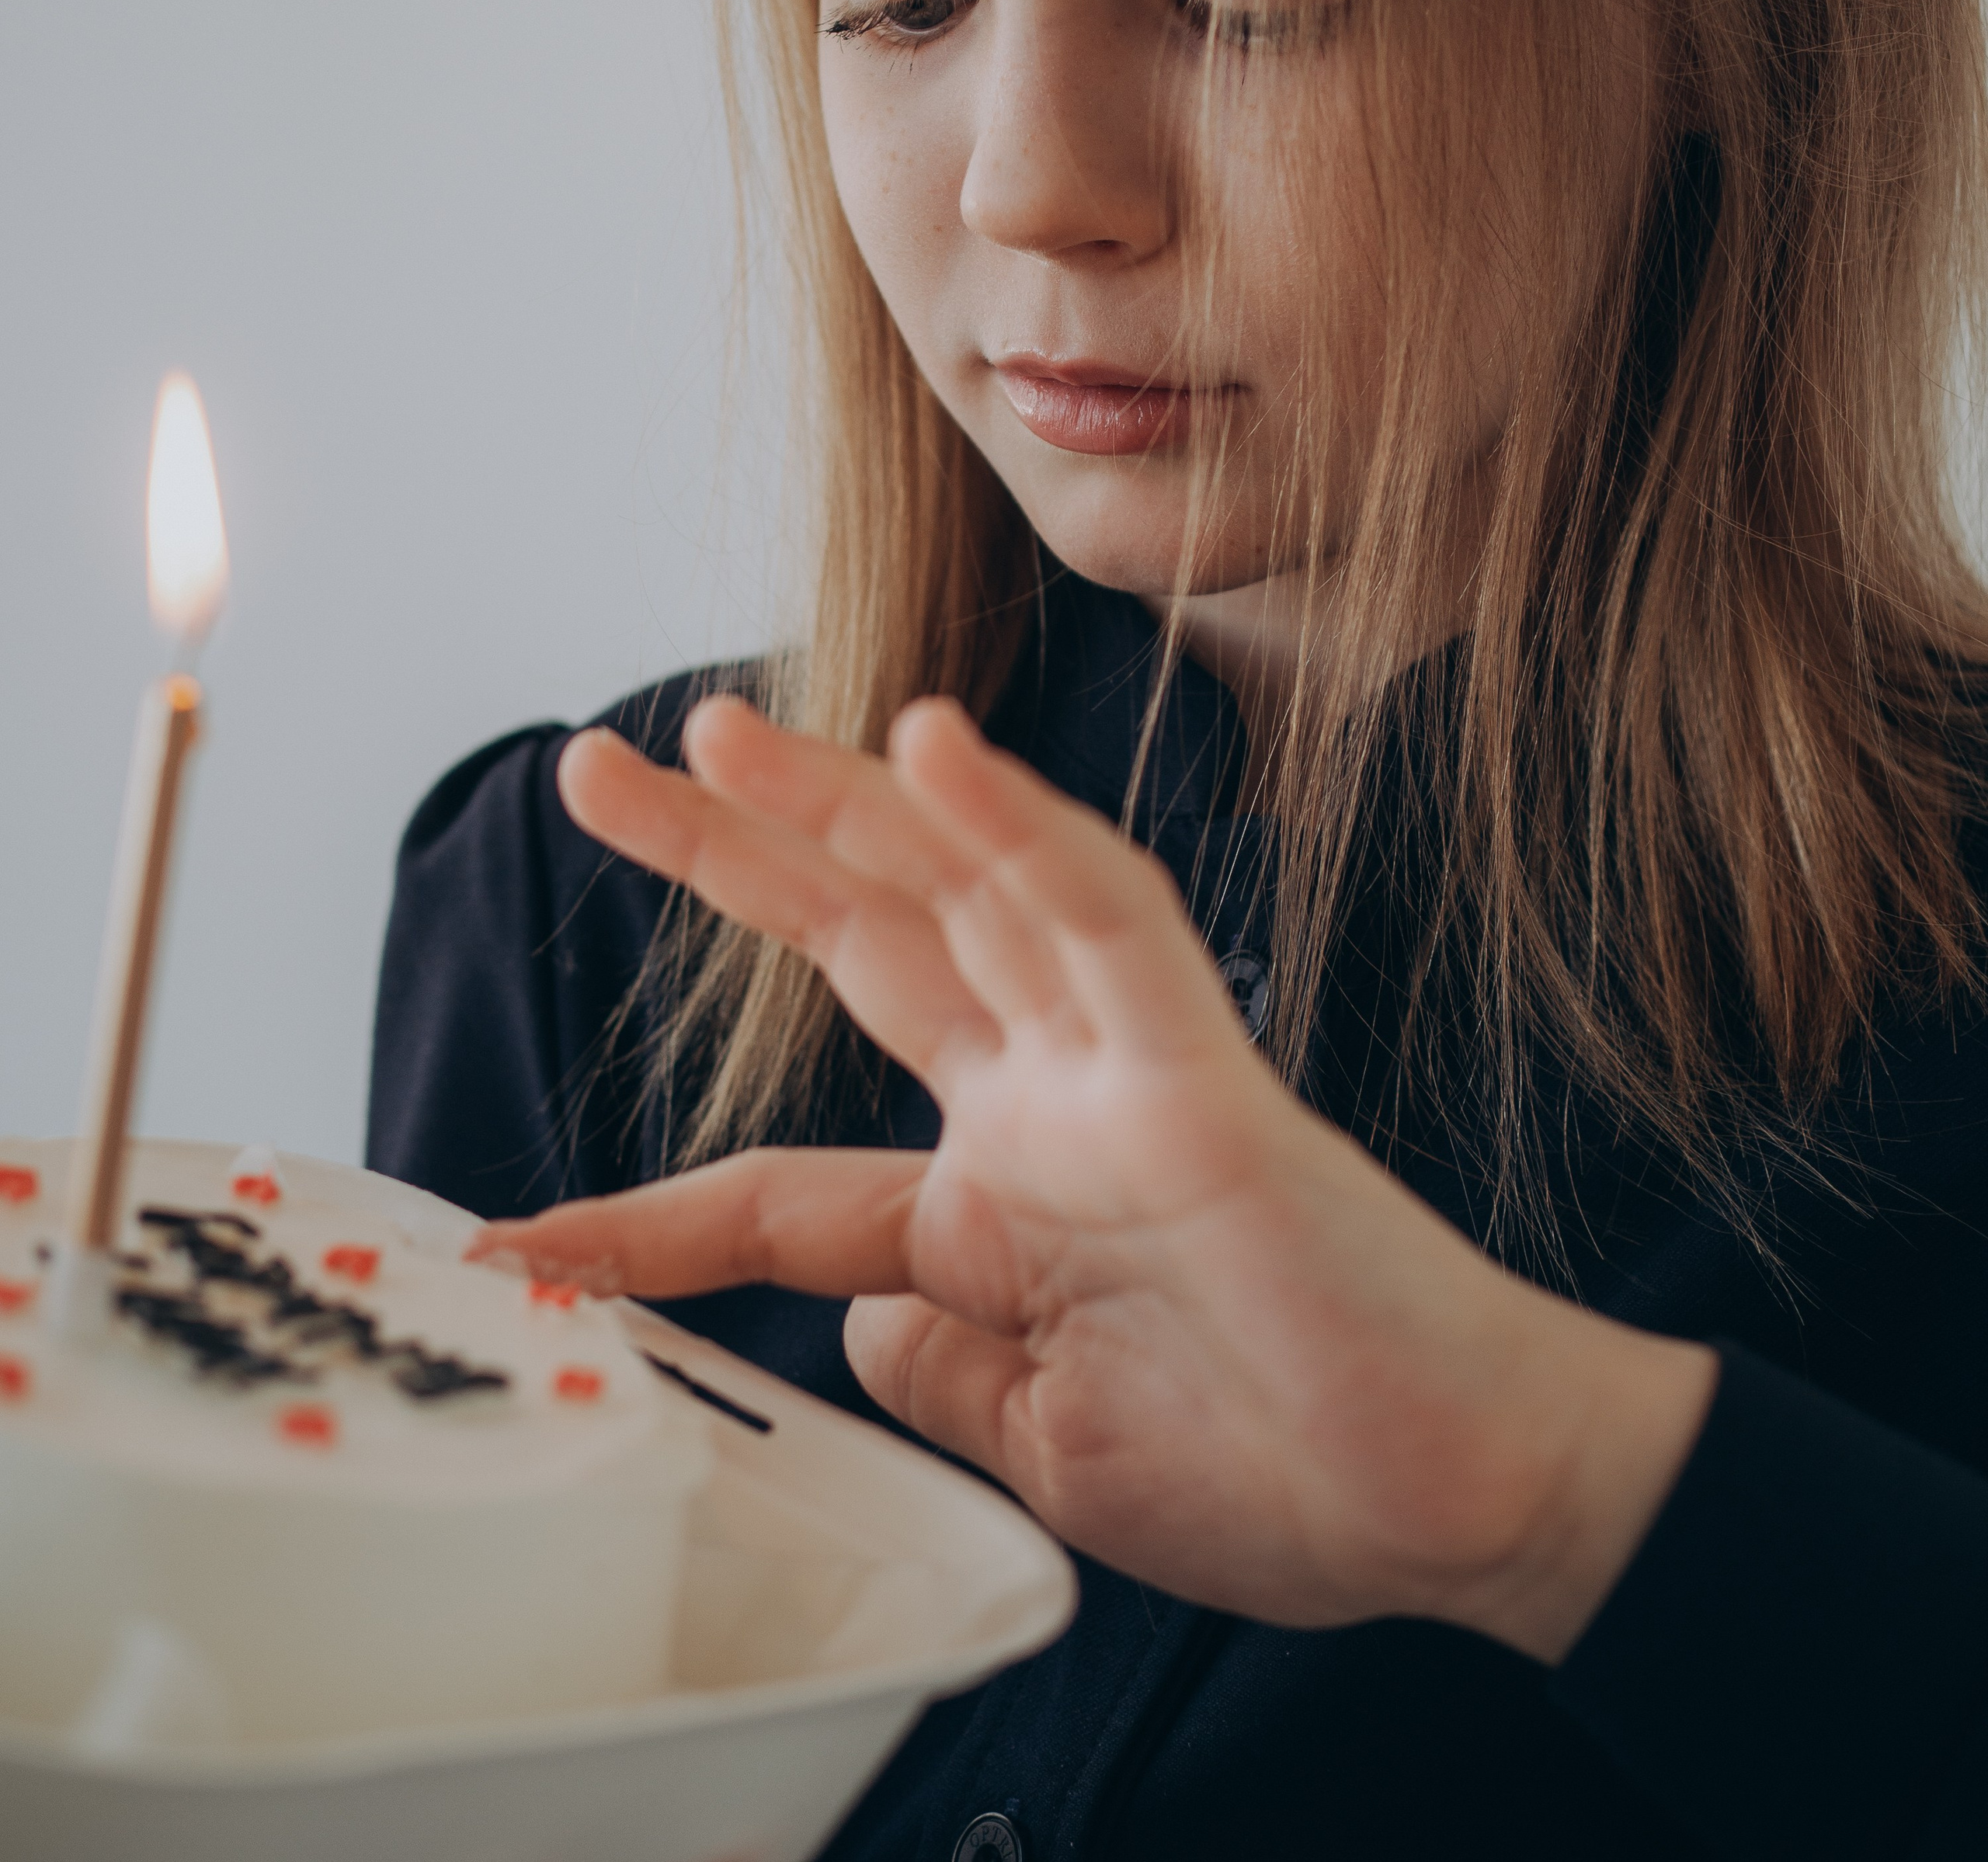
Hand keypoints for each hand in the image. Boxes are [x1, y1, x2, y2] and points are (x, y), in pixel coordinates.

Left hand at [468, 697, 1714, 1659]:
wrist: (1451, 1501)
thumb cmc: (1277, 1474)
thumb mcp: (1045, 1449)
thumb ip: (938, 1365)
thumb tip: (850, 1316)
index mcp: (995, 1202)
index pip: (785, 1178)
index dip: (651, 1213)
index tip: (526, 1245)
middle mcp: (1042, 1105)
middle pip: (859, 937)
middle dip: (728, 850)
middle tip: (598, 770)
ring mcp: (1116, 1070)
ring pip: (960, 889)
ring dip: (838, 798)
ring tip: (708, 730)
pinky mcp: (1199, 1070)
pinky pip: (1102, 917)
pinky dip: (1018, 827)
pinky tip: (930, 744)